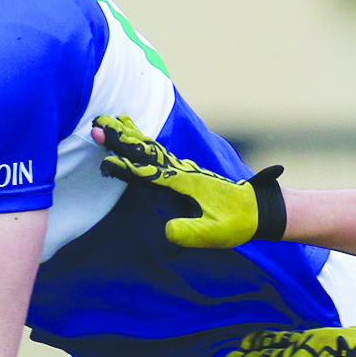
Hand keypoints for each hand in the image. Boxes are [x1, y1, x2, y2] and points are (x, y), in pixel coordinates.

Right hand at [93, 114, 285, 246]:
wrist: (258, 208)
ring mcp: (182, 168)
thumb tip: (167, 231)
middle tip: (97, 125)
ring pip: (149, 147)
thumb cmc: (236, 223)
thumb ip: (191, 232)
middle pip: (145, 151)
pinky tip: (134, 136)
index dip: (126, 168)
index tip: (105, 162)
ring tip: (107, 122)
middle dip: (121, 139)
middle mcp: (181, 171)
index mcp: (184, 184)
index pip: (149, 173)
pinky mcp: (184, 171)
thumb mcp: (215, 234)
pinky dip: (140, 141)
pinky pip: (157, 152)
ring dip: (127, 135)